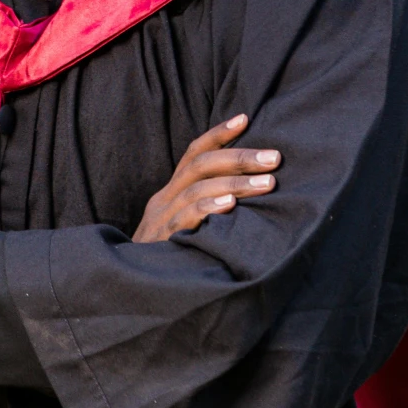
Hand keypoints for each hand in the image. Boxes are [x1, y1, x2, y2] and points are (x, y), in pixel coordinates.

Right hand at [131, 114, 280, 242]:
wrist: (132, 289)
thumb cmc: (168, 257)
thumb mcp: (184, 226)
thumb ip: (205, 207)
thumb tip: (248, 194)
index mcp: (170, 192)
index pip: (193, 153)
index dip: (218, 135)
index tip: (245, 118)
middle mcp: (164, 200)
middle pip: (199, 165)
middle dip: (239, 158)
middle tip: (274, 158)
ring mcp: (161, 219)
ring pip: (197, 189)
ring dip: (235, 183)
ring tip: (267, 183)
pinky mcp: (163, 240)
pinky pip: (185, 218)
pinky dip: (208, 207)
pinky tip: (231, 204)